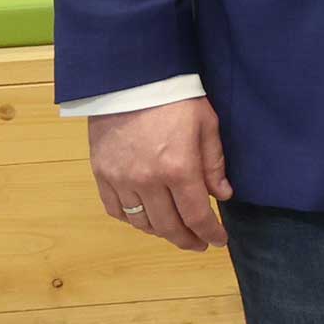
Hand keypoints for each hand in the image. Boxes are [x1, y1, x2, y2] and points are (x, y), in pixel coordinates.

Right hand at [87, 96, 230, 251]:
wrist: (130, 80)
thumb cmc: (176, 98)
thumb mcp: (206, 124)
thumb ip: (214, 163)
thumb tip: (222, 195)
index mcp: (178, 168)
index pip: (196, 216)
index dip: (210, 233)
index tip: (219, 241)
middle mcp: (147, 181)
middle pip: (168, 226)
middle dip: (187, 240)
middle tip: (199, 244)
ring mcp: (120, 180)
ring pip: (141, 222)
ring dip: (161, 232)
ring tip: (176, 230)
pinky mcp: (101, 175)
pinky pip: (116, 210)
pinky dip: (132, 220)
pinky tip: (146, 217)